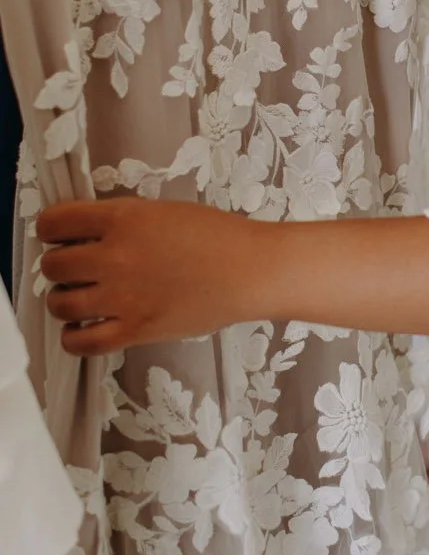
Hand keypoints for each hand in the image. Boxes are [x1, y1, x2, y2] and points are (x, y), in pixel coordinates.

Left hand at [38, 198, 271, 354]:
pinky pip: (81, 343)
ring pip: (59, 304)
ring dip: (64, 299)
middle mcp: (115, 257)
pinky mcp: (135, 330)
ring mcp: (123, 297)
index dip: (50, 229)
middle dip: (58, 265)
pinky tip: (84, 327)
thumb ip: (121, 221)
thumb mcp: (161, 212)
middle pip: (52, 266)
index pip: (54, 222)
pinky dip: (73, 336)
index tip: (59, 235)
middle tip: (75, 268)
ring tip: (81, 296)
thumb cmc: (216, 236)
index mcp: (123, 219)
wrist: (251, 270)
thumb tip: (87, 237)